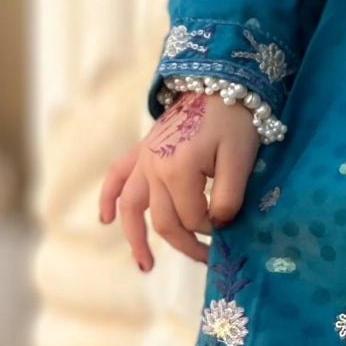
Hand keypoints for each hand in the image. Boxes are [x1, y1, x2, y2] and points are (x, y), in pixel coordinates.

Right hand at [98, 93, 262, 268]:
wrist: (218, 79)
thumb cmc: (235, 119)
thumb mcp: (241, 159)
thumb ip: (230, 197)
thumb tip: (218, 225)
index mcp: (178, 170)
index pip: (192, 217)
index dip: (212, 229)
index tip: (230, 229)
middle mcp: (153, 168)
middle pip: (163, 221)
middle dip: (185, 244)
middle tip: (206, 259)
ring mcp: (144, 159)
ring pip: (131, 207)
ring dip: (135, 238)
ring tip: (145, 266)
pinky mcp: (141, 150)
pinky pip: (116, 177)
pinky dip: (108, 199)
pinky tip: (104, 220)